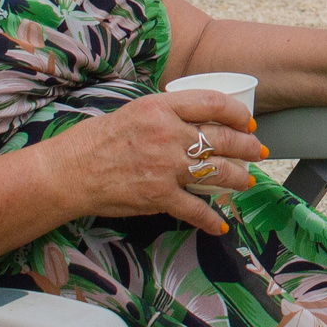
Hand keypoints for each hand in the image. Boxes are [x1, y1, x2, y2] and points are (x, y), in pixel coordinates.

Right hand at [46, 89, 264, 237]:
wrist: (69, 172)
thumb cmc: (96, 141)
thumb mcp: (134, 111)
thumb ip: (165, 113)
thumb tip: (193, 119)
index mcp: (161, 107)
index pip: (213, 102)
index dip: (238, 113)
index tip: (247, 121)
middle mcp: (168, 133)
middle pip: (222, 138)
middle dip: (247, 146)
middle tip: (258, 151)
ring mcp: (165, 166)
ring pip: (217, 171)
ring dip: (238, 178)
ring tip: (246, 181)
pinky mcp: (159, 195)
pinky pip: (195, 209)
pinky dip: (211, 219)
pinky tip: (220, 224)